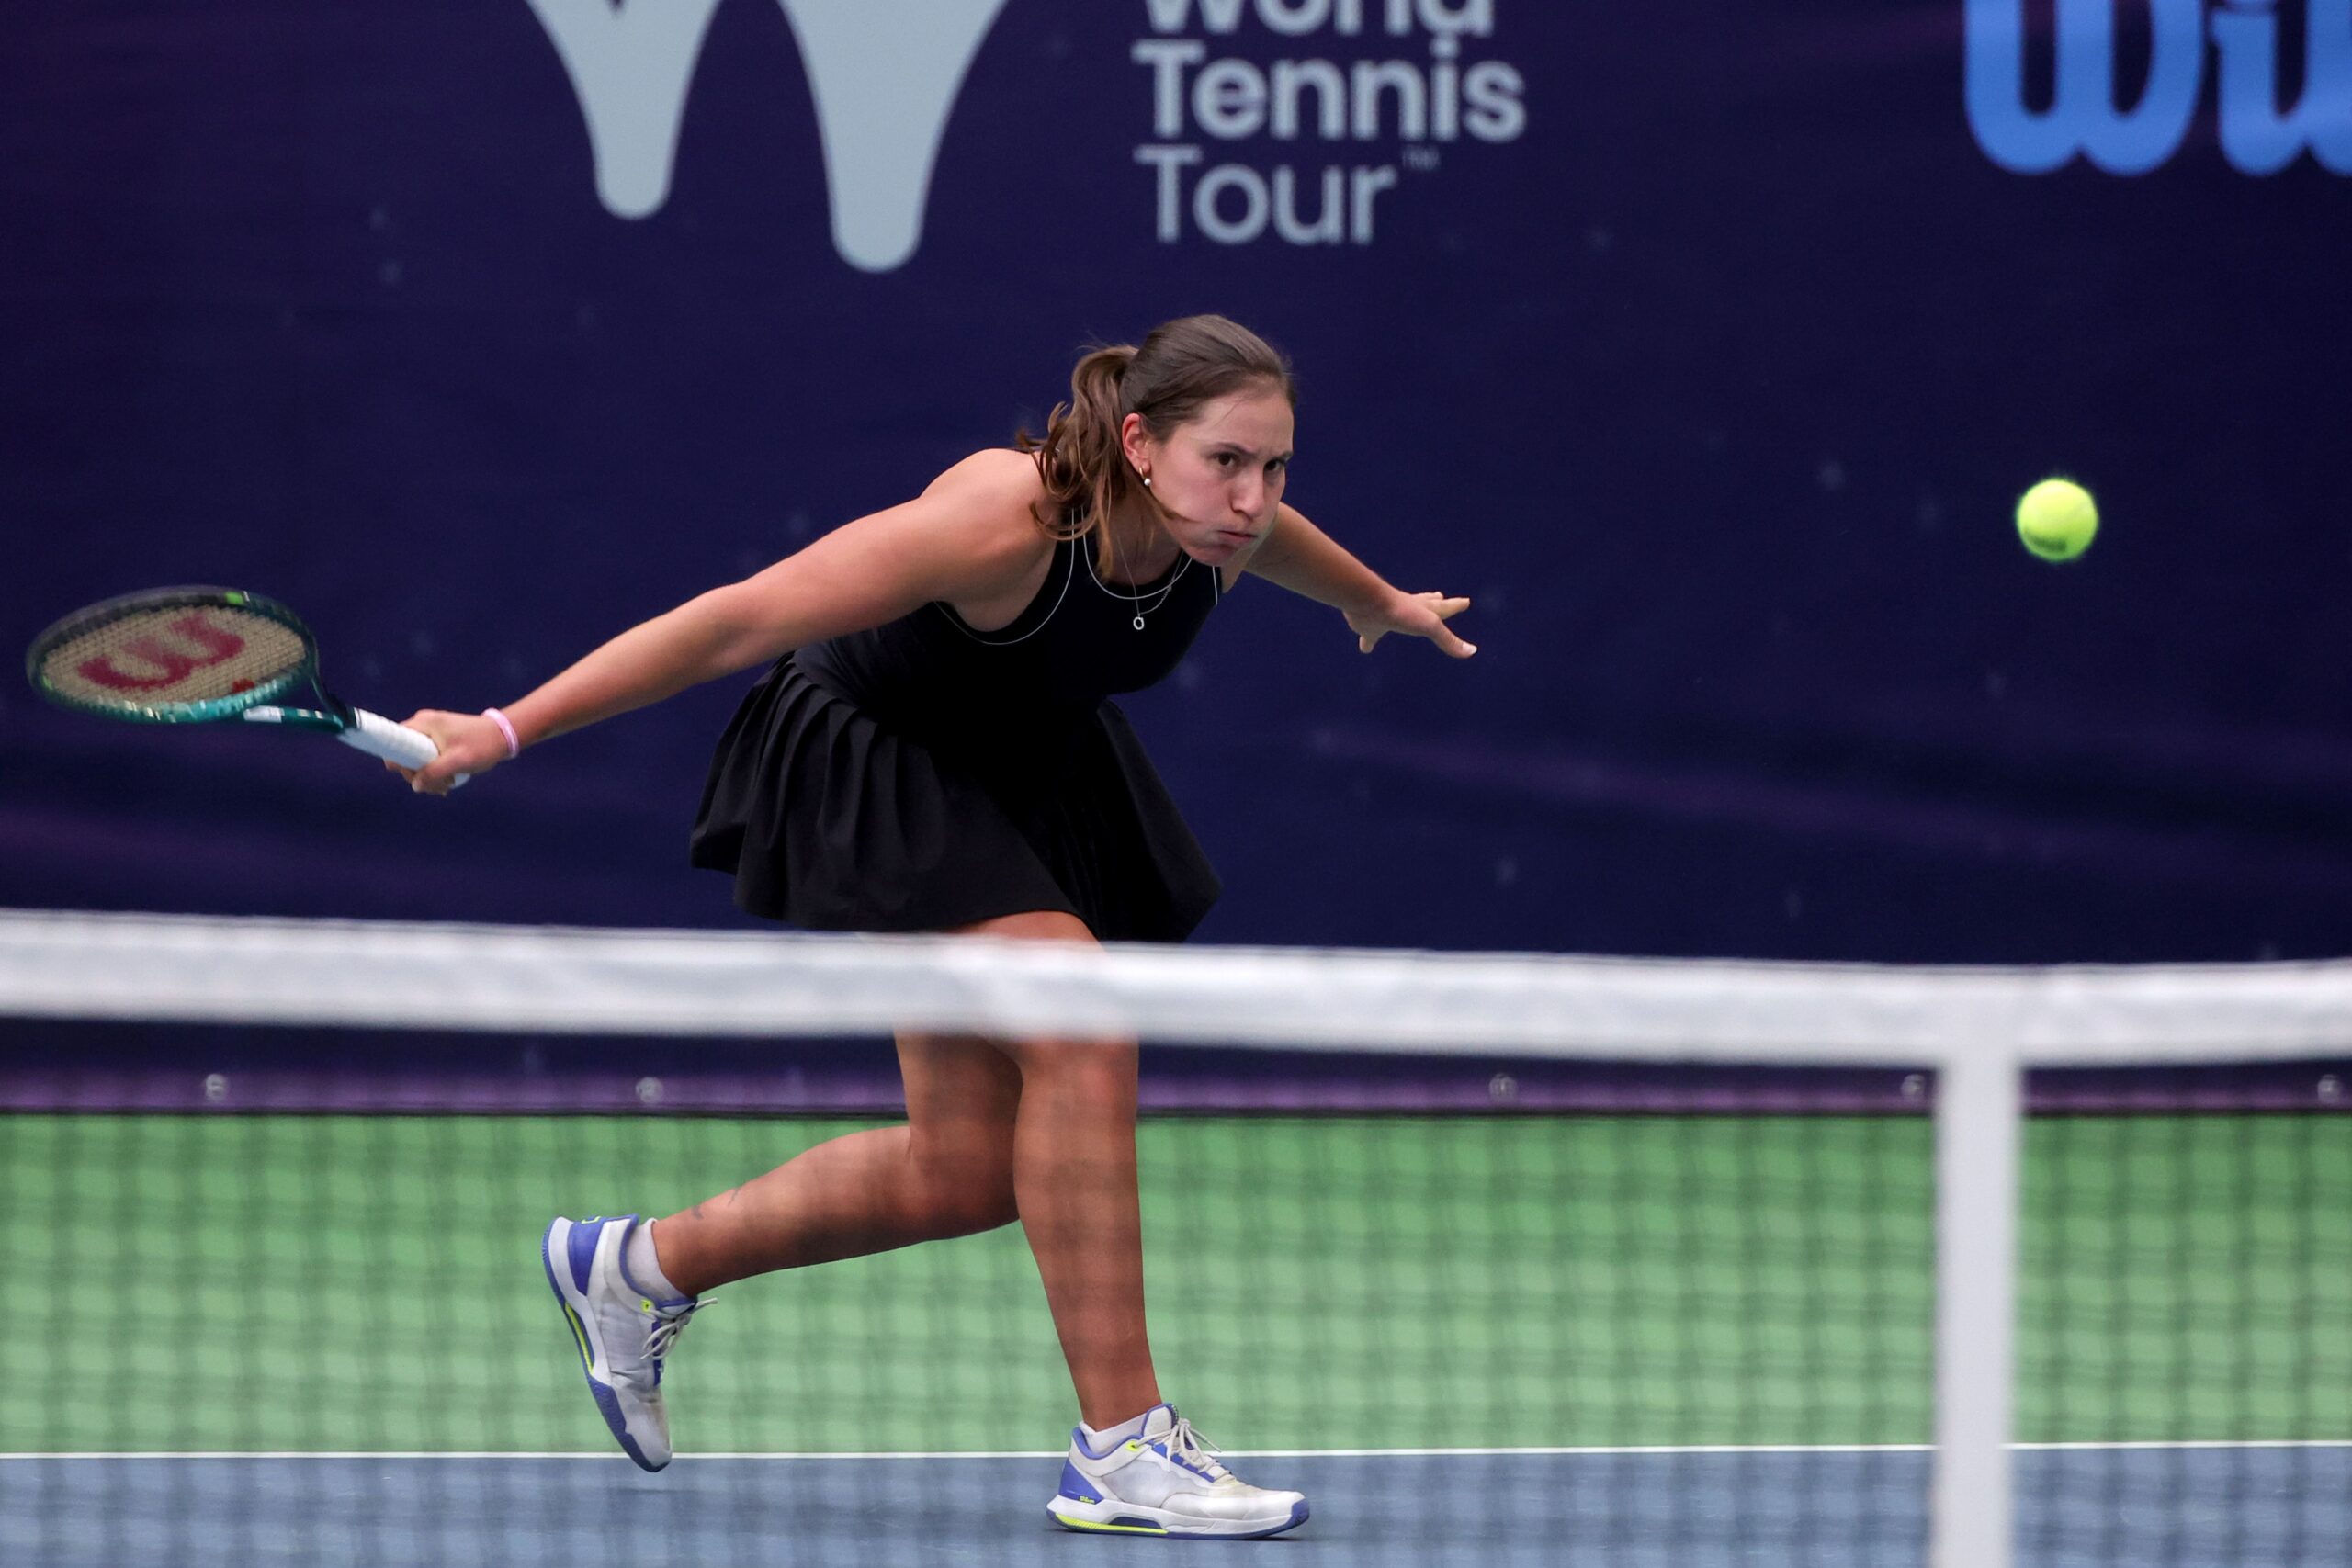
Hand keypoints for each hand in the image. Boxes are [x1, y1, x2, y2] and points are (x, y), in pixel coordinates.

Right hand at [385, 709, 510, 794]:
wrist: (503, 736)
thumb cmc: (482, 745)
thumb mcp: (458, 761)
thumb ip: (434, 772)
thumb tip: (416, 785)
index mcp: (423, 723)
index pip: (395, 743)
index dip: (400, 763)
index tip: (417, 777)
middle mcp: (422, 724)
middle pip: (405, 754)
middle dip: (419, 774)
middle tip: (439, 787)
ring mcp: (430, 731)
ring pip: (416, 759)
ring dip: (428, 776)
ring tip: (447, 786)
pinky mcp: (438, 739)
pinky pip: (426, 757)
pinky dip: (435, 771)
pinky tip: (448, 781)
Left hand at [1345, 591, 1476, 657]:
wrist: (1367, 602)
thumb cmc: (1401, 612)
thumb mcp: (1430, 626)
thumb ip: (1448, 640)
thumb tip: (1471, 652)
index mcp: (1423, 609)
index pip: (1445, 607)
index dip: (1456, 605)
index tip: (1466, 601)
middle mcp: (1407, 610)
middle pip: (1424, 604)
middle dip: (1434, 601)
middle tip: (1440, 597)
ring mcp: (1388, 616)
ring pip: (1399, 618)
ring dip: (1405, 618)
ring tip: (1404, 619)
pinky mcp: (1369, 627)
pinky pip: (1370, 637)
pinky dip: (1368, 642)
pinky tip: (1365, 648)